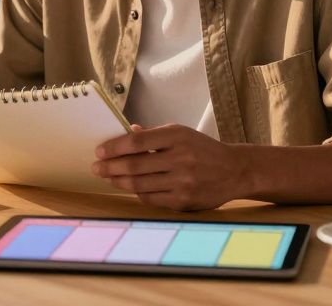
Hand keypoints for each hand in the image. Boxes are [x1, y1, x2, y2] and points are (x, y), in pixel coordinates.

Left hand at [92, 124, 251, 210]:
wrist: (235, 170)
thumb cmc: (203, 149)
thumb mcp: (181, 133)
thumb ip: (153, 134)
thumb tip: (126, 131)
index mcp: (177, 137)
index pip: (136, 142)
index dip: (114, 147)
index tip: (99, 151)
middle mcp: (180, 159)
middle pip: (134, 165)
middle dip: (110, 167)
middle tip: (96, 168)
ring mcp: (183, 182)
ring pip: (139, 184)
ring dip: (119, 181)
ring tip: (108, 178)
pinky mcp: (184, 201)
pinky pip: (151, 198)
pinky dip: (137, 193)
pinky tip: (129, 188)